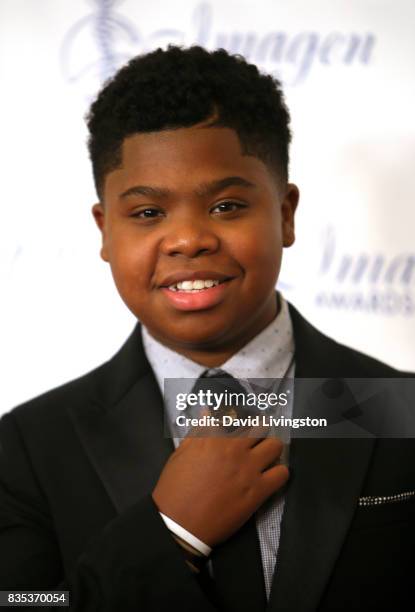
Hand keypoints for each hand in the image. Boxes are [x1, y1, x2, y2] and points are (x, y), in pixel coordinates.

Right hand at [152, 429, 288, 546]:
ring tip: (266, 457)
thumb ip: (198, 431)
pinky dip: (279, 473)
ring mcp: (248, 469)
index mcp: (213, 438)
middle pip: (261, 426)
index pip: (235, 416)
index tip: (239, 423)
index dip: (238, 419)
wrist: (180, 525)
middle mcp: (234, 449)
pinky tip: (271, 477)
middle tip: (257, 439)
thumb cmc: (175, 490)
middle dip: (260, 430)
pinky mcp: (258, 490)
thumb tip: (207, 413)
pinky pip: (282, 474)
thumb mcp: (181, 454)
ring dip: (272, 450)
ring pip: (276, 446)